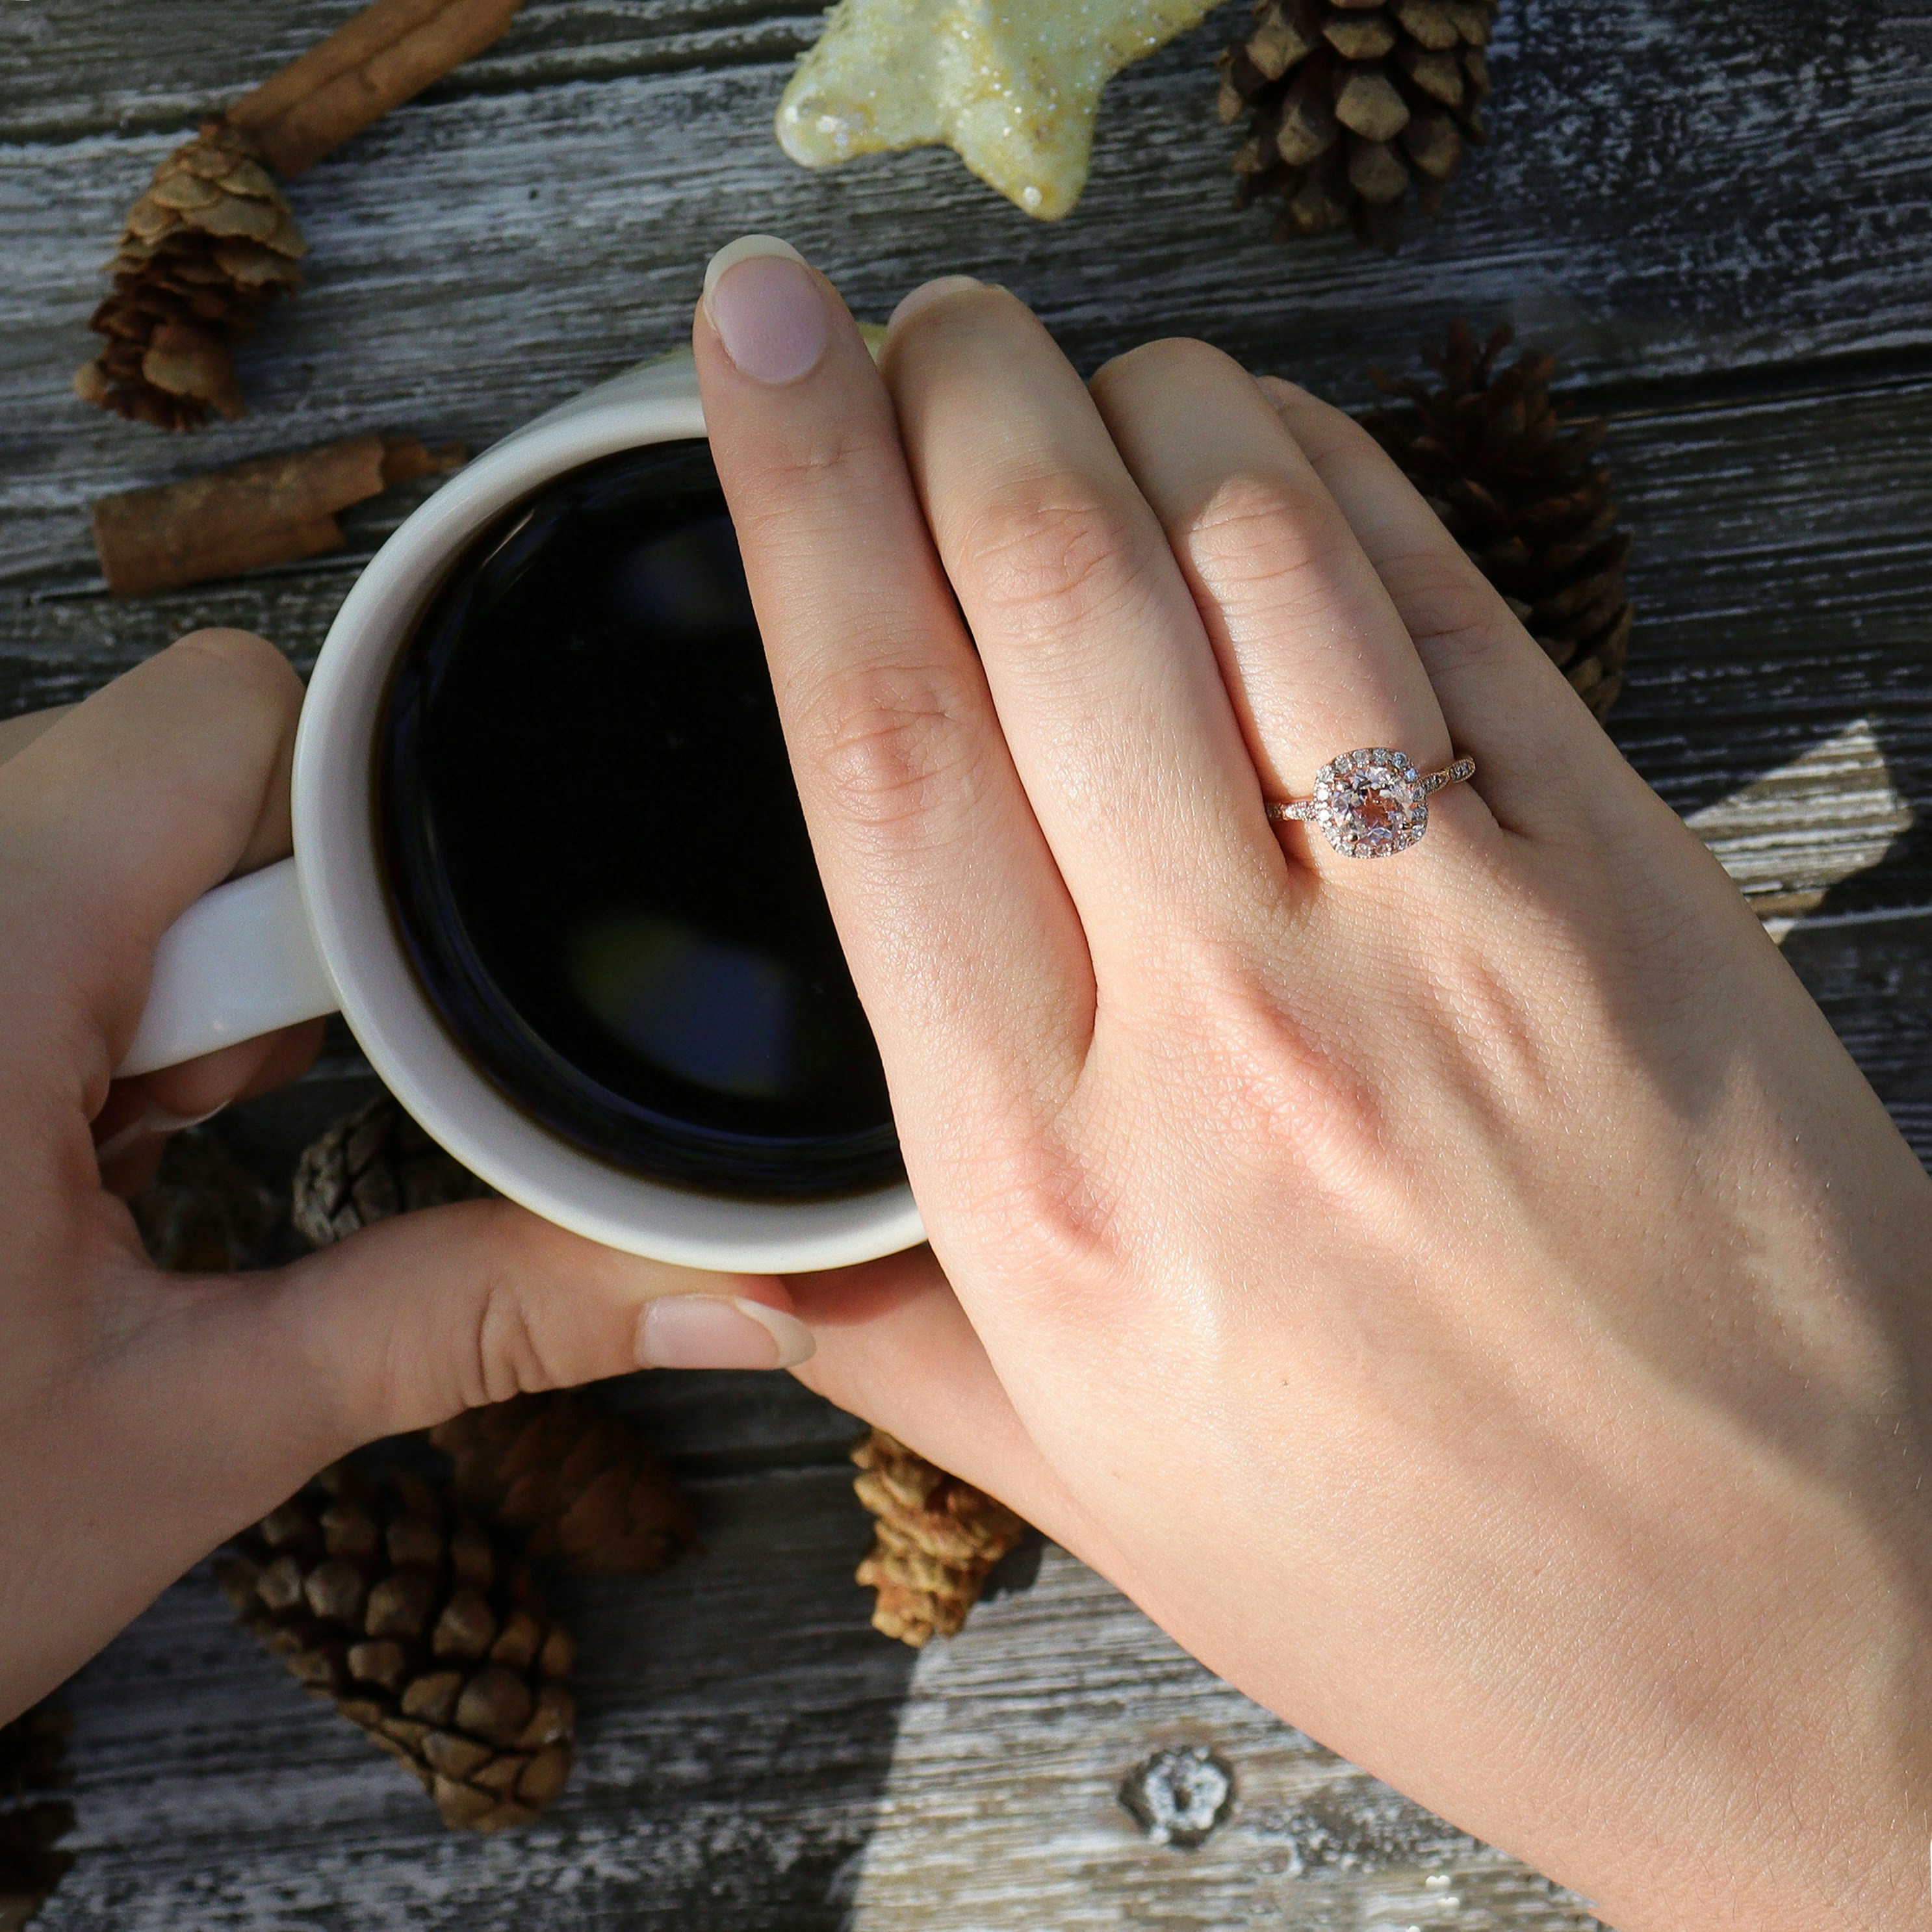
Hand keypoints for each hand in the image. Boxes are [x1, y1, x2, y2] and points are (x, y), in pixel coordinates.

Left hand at [0, 630, 804, 1719]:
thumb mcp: (181, 1434)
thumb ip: (460, 1323)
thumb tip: (704, 1288)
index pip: (227, 717)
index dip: (361, 825)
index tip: (399, 991)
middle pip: (166, 773)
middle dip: (261, 943)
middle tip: (215, 1130)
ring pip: (86, 836)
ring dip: (162, 983)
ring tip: (117, 1162)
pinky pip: (17, 900)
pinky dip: (73, 1001)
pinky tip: (50, 1151)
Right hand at [691, 244, 1931, 1928]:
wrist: (1783, 1643)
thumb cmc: (1419, 1580)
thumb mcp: (1090, 1484)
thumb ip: (876, 1328)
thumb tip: (698, 1260)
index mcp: (1051, 1186)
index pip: (877, 752)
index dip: (795, 502)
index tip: (757, 344)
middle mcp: (1229, 1038)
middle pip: (1045, 597)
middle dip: (952, 389)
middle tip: (908, 315)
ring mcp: (1451, 949)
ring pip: (1251, 549)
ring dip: (1141, 402)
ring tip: (1076, 379)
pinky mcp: (1629, 894)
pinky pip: (1446, 607)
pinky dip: (1335, 479)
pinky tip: (1269, 454)